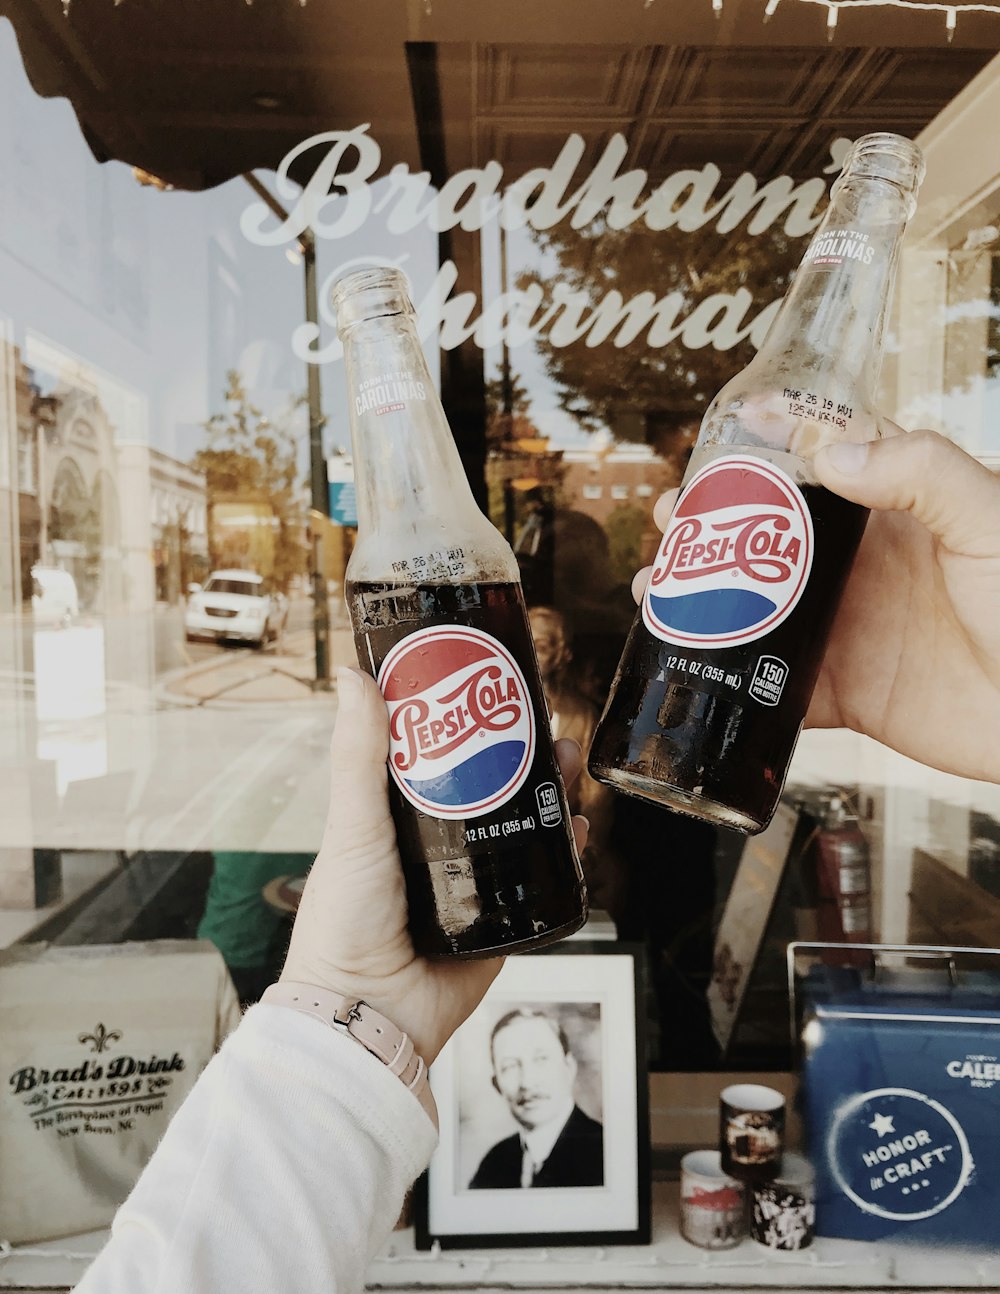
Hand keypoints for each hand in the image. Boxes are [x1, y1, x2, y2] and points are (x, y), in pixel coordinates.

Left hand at [281, 668, 588, 1064]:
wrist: (370, 1015)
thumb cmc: (343, 922)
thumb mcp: (352, 827)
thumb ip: (358, 757)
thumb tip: (353, 675)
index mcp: (397, 818)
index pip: (436, 755)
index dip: (466, 718)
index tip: (490, 682)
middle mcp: (438, 845)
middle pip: (490, 784)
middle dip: (521, 751)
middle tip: (544, 725)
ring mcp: (474, 882)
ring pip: (522, 824)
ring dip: (548, 791)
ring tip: (565, 762)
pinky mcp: (505, 919)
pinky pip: (542, 879)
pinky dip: (563, 851)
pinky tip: (575, 827)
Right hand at [636, 428, 999, 783]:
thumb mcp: (989, 519)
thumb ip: (921, 473)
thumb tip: (831, 452)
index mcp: (896, 511)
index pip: (825, 458)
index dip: (774, 439)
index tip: (728, 426)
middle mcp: (861, 566)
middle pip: (768, 533)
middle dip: (711, 521)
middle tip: (669, 515)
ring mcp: (846, 628)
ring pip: (753, 606)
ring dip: (698, 596)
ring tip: (654, 588)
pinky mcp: (842, 691)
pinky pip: (769, 684)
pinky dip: (722, 675)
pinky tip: (681, 662)